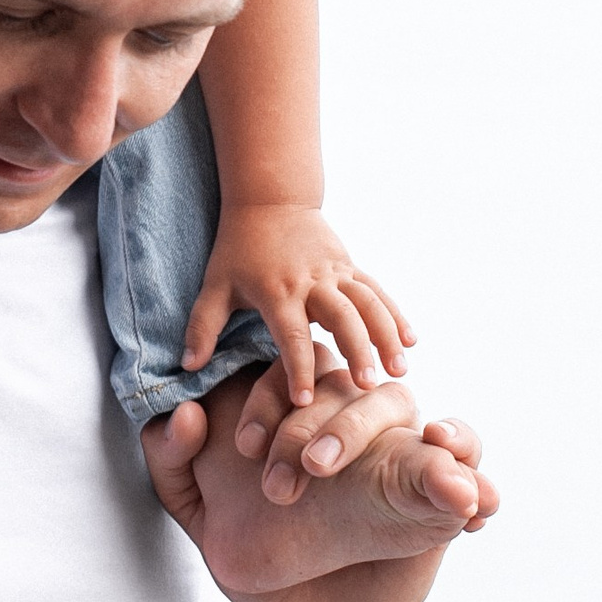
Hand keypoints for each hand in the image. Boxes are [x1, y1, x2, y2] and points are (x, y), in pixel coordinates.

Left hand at [141, 362, 494, 601]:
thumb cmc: (251, 552)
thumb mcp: (196, 511)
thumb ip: (171, 461)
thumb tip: (183, 414)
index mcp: (300, 413)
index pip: (296, 369)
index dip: (271, 398)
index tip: (245, 448)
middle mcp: (351, 421)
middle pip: (355, 384)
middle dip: (328, 424)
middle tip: (300, 477)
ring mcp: (396, 454)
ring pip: (411, 410)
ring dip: (395, 430)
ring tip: (397, 456)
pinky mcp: (435, 499)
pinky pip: (467, 469)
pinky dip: (470, 472)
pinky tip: (464, 496)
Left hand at [179, 203, 411, 408]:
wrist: (269, 199)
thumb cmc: (238, 248)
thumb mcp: (215, 285)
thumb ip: (201, 326)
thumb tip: (188, 367)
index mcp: (276, 291)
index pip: (290, 335)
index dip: (298, 368)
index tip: (305, 402)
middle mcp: (310, 282)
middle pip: (340, 317)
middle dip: (355, 350)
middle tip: (367, 385)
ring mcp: (335, 271)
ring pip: (367, 303)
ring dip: (385, 335)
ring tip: (400, 369)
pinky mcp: (350, 266)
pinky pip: (377, 291)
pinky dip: (395, 314)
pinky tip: (412, 340)